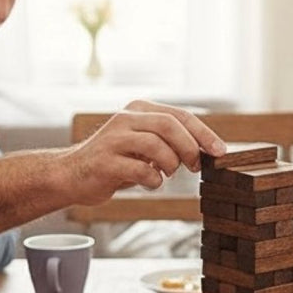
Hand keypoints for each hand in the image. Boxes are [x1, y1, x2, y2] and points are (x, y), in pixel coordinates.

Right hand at [66, 101, 226, 201]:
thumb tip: (205, 151)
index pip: (179, 115)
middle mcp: (125, 119)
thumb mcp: (142, 145)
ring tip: (165, 174)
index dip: (203, 133)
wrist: (71, 175)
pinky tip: (149, 183)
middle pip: (170, 126)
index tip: (220, 152)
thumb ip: (168, 142)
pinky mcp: (105, 162)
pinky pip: (142, 171)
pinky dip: (153, 181)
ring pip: (157, 146)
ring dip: (169, 166)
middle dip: (189, 148)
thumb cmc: (114, 162)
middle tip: (195, 166)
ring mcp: (113, 139)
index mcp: (138, 110)